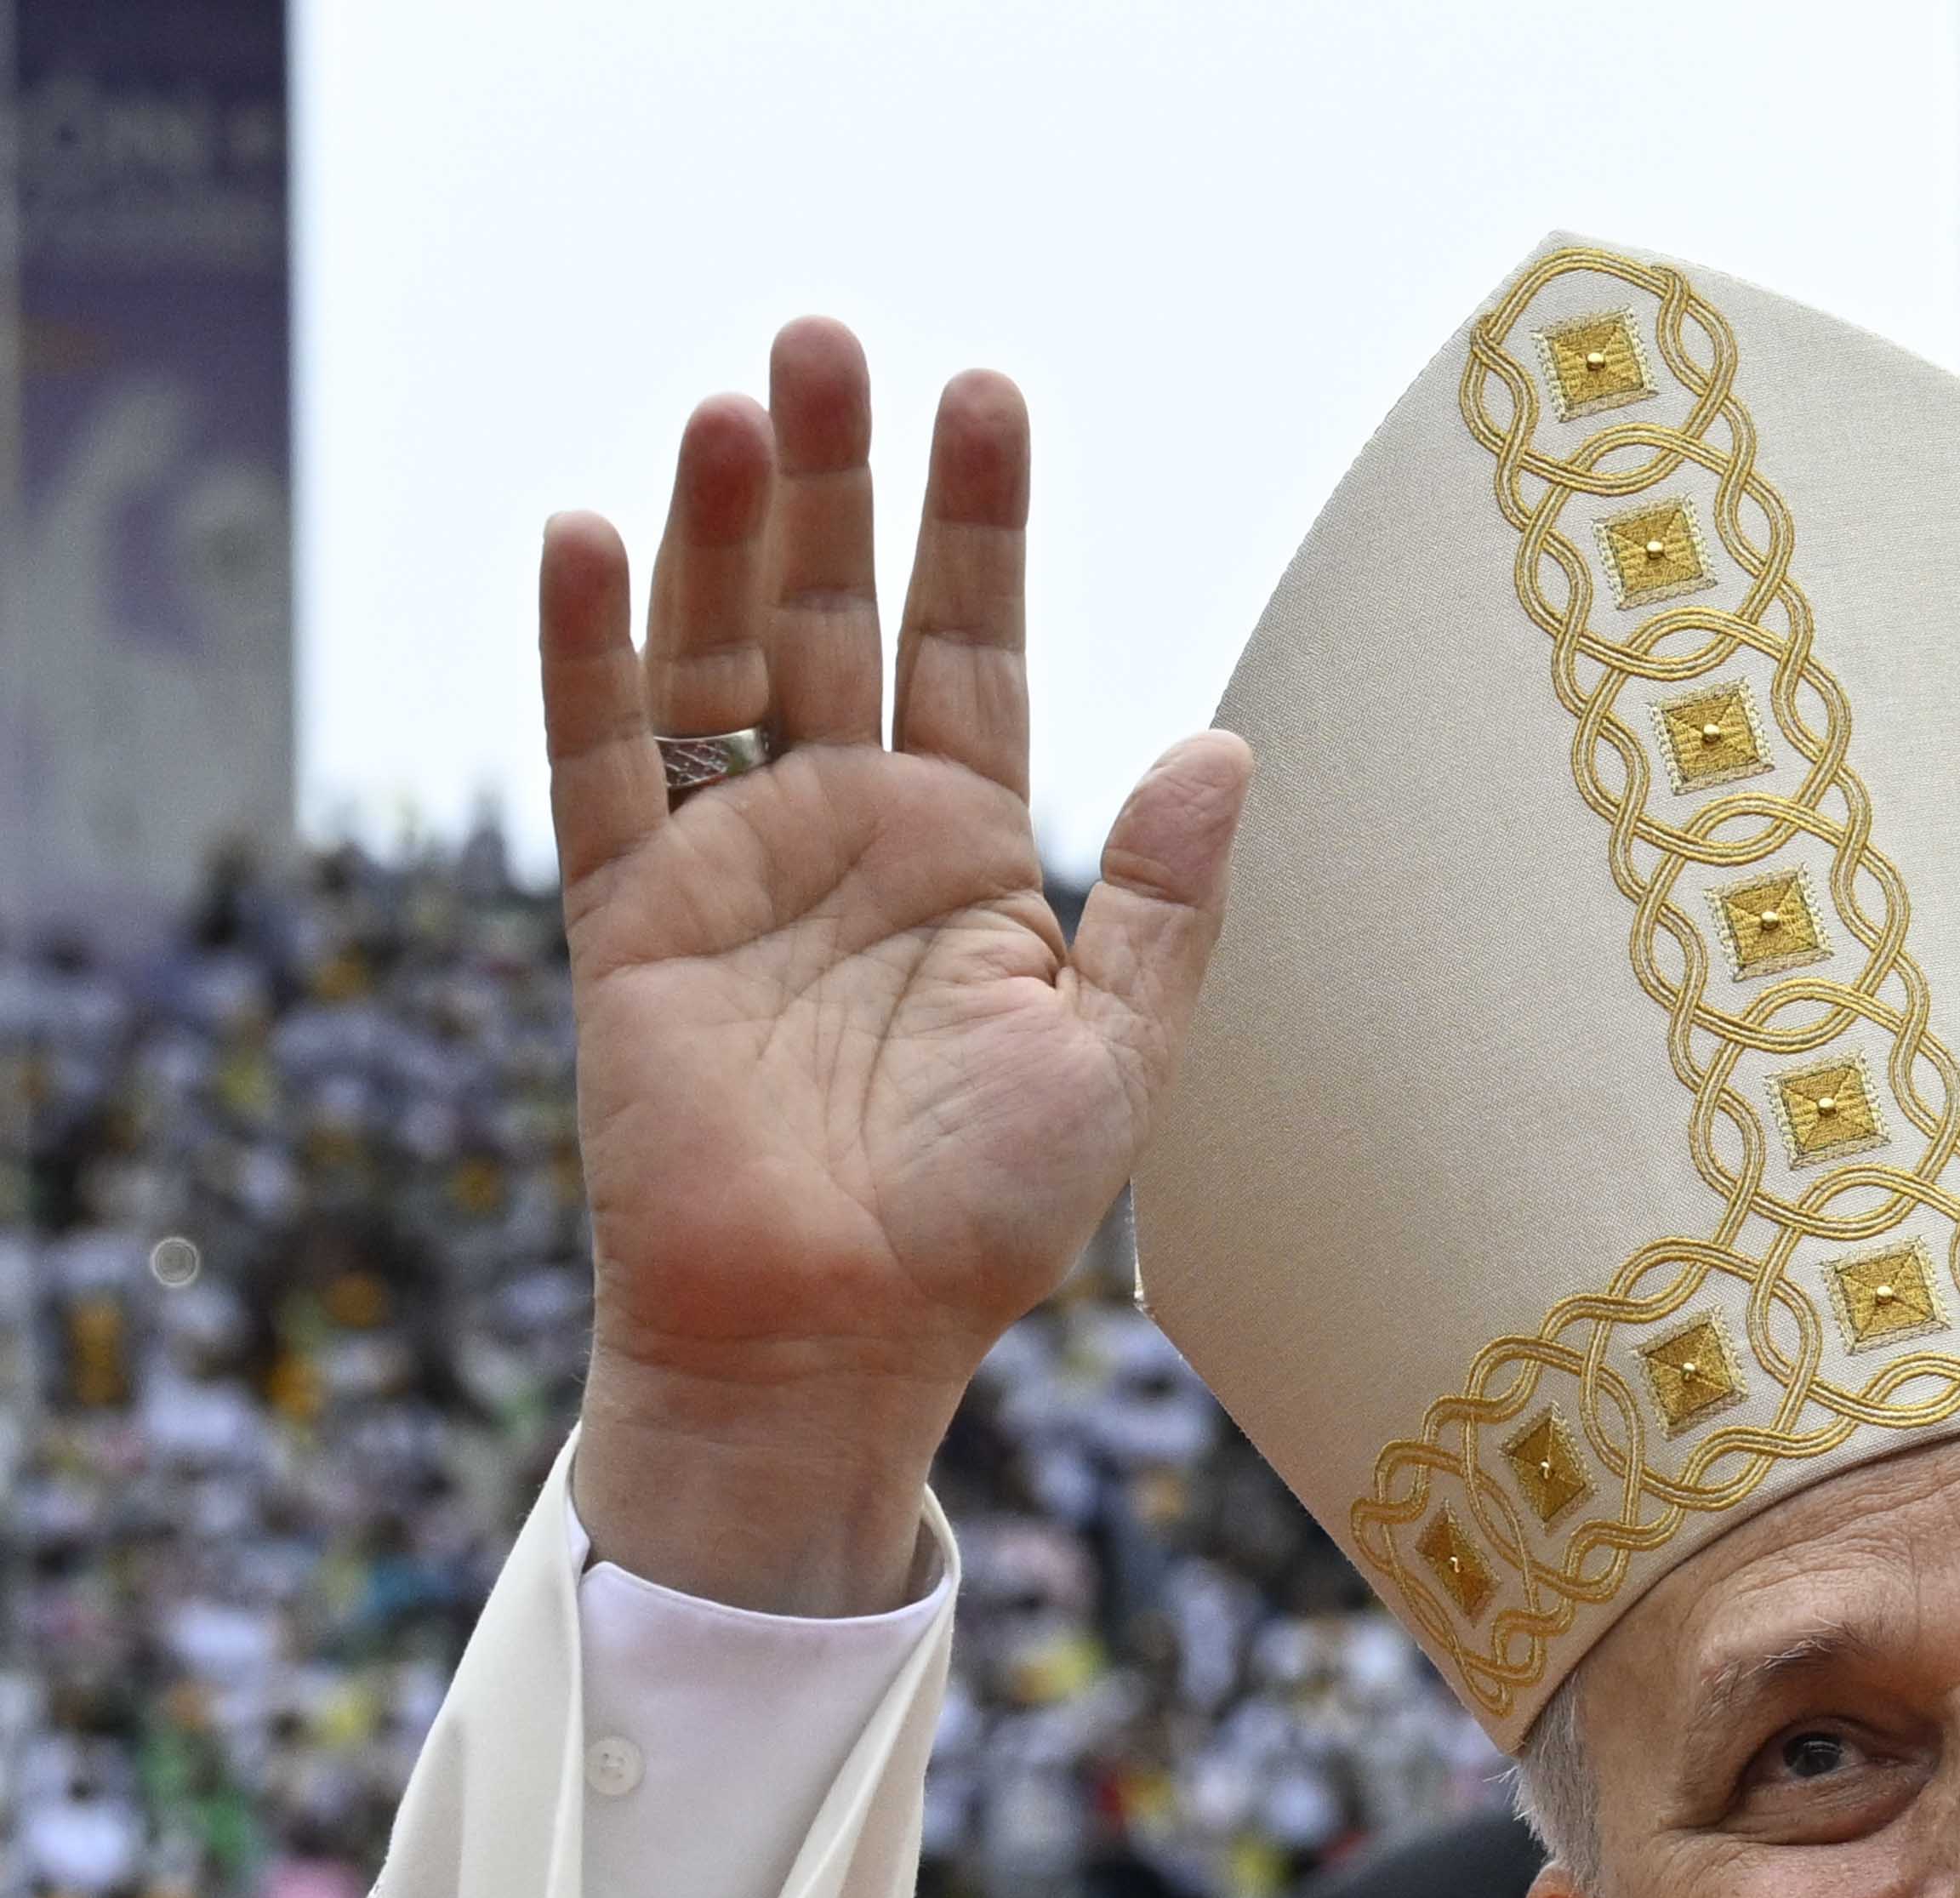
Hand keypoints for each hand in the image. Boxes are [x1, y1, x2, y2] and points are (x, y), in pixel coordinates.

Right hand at [546, 320, 1246, 1611]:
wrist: (840, 1340)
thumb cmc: (983, 1220)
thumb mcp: (1115, 1052)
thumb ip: (1163, 901)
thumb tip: (1221, 746)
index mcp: (966, 849)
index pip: (974, 645)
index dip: (978, 524)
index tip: (986, 395)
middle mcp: (844, 827)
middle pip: (838, 612)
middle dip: (839, 480)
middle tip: (832, 339)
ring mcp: (729, 859)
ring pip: (717, 650)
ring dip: (721, 523)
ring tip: (739, 399)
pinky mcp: (627, 912)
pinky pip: (597, 759)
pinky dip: (584, 649)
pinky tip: (584, 532)